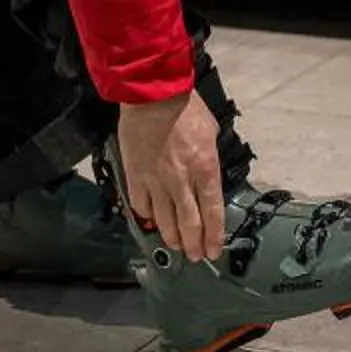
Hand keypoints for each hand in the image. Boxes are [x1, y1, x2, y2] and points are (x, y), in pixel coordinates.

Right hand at [116, 95, 225, 263]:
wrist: (152, 95)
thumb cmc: (185, 108)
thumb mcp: (211, 133)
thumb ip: (210, 161)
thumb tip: (208, 180)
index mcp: (205, 169)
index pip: (212, 212)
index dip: (214, 236)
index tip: (214, 250)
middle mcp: (182, 181)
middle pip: (190, 224)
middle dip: (195, 244)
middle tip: (197, 256)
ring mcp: (156, 181)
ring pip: (165, 221)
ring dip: (172, 238)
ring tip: (177, 246)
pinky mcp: (136, 176)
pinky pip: (142, 206)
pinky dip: (149, 217)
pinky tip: (153, 220)